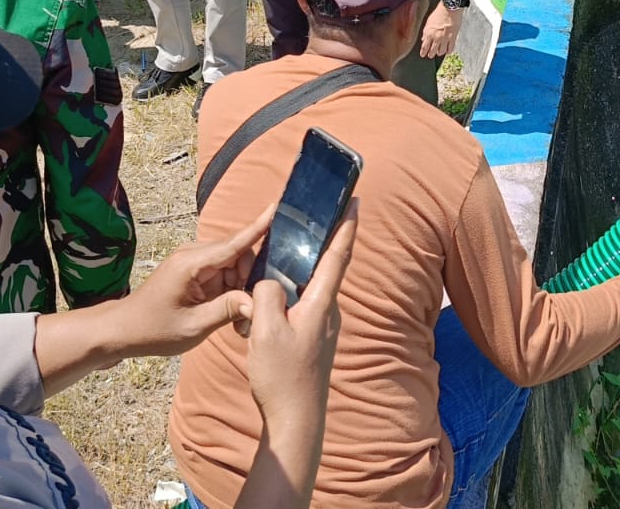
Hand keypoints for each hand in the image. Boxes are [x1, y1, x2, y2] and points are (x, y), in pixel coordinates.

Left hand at [117, 206, 274, 355]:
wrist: (124, 330)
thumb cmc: (154, 330)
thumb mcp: (193, 326)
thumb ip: (227, 310)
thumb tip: (257, 301)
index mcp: (191, 264)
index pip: (233, 243)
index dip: (258, 226)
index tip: (276, 207)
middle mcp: (193, 255)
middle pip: (239, 255)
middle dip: (249, 280)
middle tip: (248, 314)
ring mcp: (194, 261)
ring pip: (234, 265)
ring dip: (240, 287)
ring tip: (236, 319)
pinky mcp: (195, 271)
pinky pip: (224, 273)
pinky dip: (231, 290)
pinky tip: (228, 311)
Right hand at [246, 205, 355, 422]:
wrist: (294, 420)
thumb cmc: (282, 376)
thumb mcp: (264, 330)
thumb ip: (266, 295)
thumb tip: (269, 282)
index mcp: (320, 303)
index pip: (338, 255)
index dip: (346, 225)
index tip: (355, 200)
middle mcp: (327, 311)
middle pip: (325, 265)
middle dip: (321, 238)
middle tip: (313, 213)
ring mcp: (321, 325)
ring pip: (308, 286)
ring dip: (297, 269)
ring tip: (280, 251)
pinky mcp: (311, 337)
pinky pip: (300, 303)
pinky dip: (288, 291)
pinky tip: (269, 295)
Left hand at [420, 3, 460, 58]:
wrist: (450, 8)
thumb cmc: (439, 13)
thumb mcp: (428, 22)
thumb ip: (425, 32)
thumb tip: (423, 39)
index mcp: (429, 33)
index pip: (424, 47)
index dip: (423, 52)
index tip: (423, 55)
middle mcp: (436, 37)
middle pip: (433, 51)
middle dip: (431, 54)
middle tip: (430, 55)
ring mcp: (445, 38)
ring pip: (442, 51)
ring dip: (440, 53)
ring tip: (439, 52)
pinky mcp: (453, 38)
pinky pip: (451, 48)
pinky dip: (448, 51)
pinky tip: (448, 51)